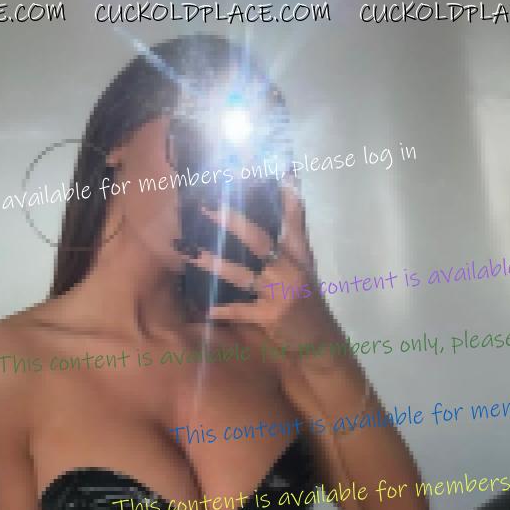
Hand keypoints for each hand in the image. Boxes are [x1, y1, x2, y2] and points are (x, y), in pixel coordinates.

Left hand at [192, 184, 334, 342]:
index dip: (282, 192)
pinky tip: (206, 309)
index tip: (271, 169)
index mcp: (297, 254)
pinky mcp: (270, 316)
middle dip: (232, 222)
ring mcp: (279, 292)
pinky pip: (241, 311)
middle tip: (206, 208)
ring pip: (242, 274)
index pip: (292, 217)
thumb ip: (292, 233)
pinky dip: (223, 310)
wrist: (320, 341)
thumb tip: (282, 196)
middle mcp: (288, 268)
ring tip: (189, 253)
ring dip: (213, 263)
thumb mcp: (304, 265)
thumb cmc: (308, 301)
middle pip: (259, 240)